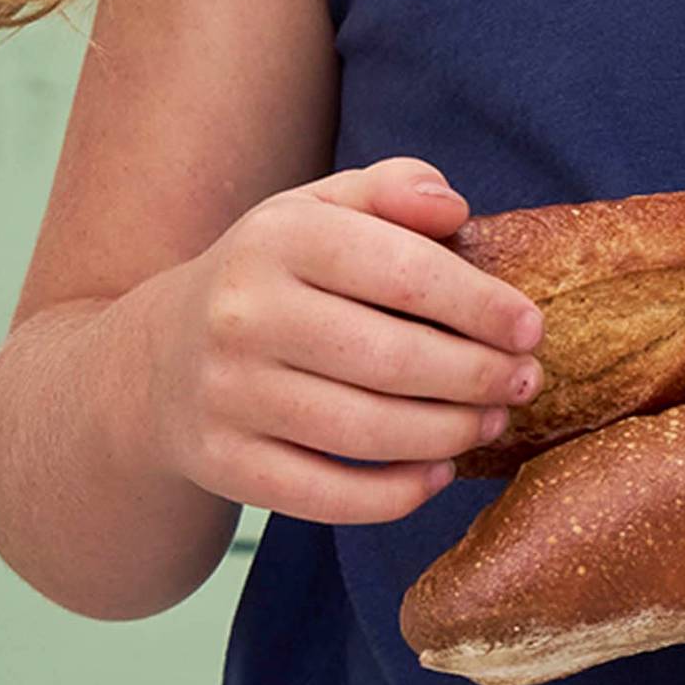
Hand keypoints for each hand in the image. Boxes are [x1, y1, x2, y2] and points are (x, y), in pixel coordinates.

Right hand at [139, 159, 546, 525]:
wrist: (153, 363)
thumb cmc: (270, 277)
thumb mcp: (316, 210)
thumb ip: (390, 188)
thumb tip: (454, 208)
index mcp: (280, 237)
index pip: (404, 272)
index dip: (481, 304)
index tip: (531, 327)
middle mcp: (245, 314)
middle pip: (393, 359)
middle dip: (479, 376)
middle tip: (527, 381)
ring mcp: (228, 395)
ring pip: (366, 431)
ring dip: (450, 433)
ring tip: (493, 420)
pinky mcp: (224, 464)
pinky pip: (326, 496)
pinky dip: (395, 494)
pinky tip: (437, 472)